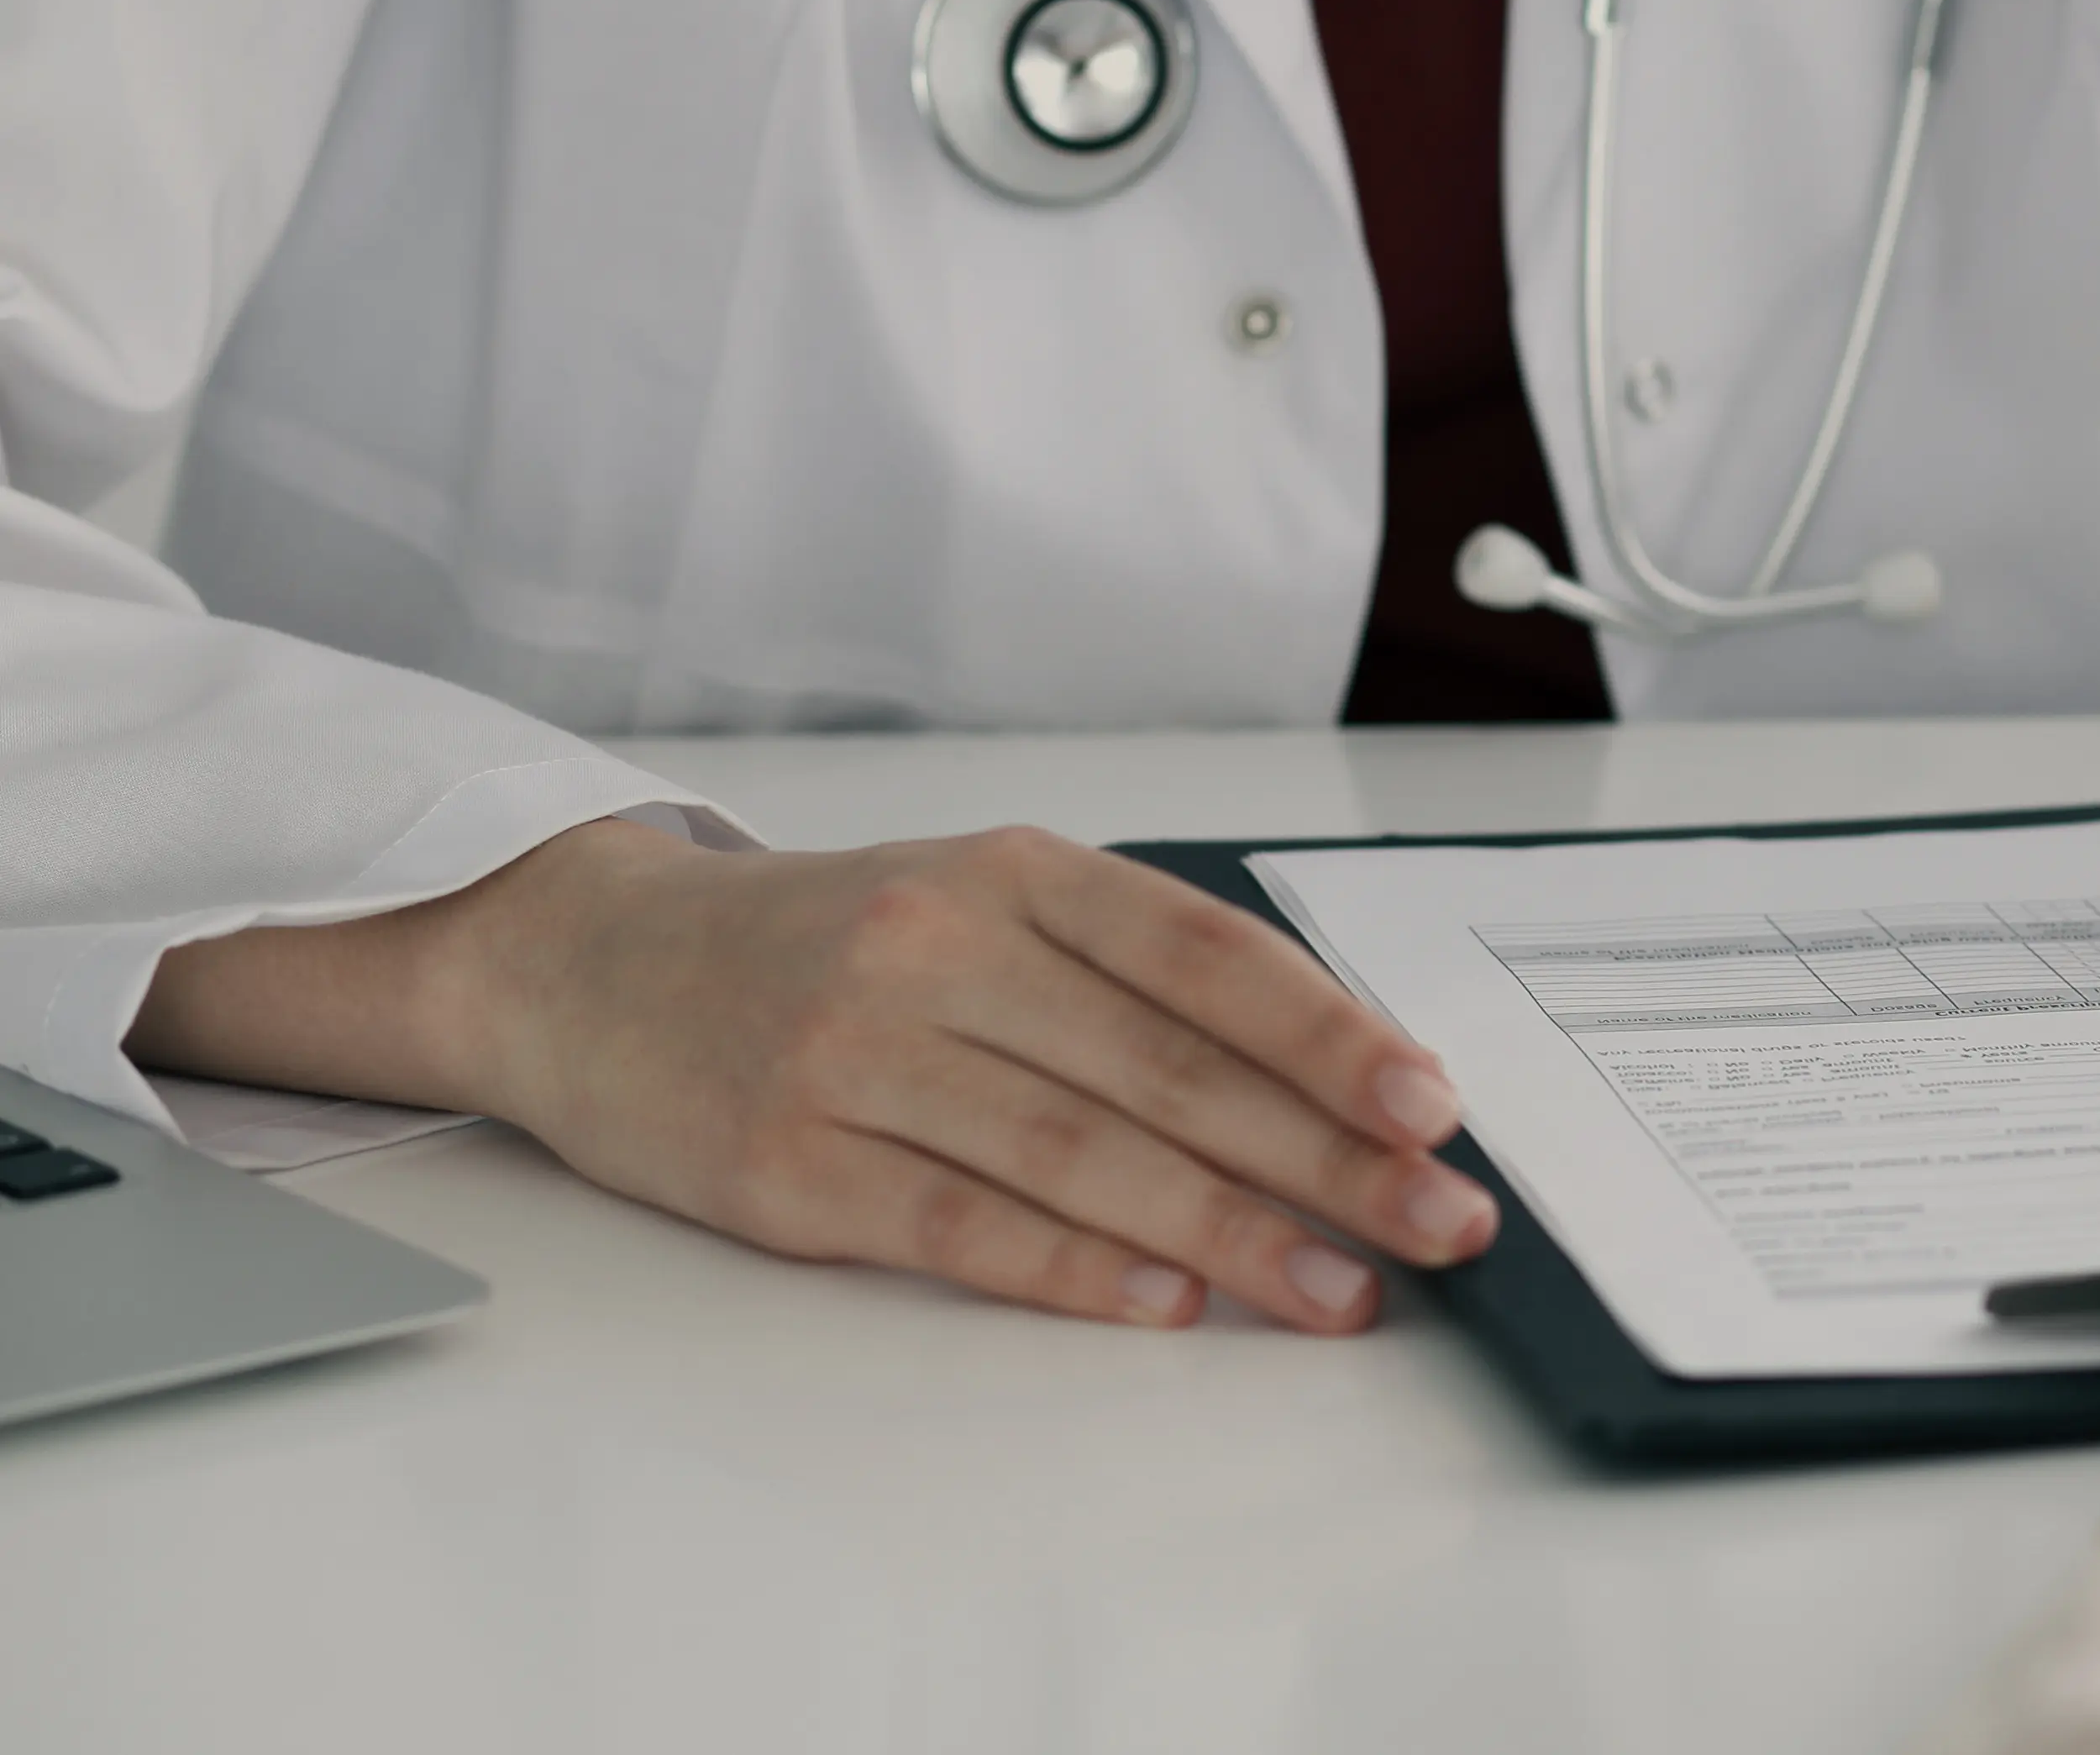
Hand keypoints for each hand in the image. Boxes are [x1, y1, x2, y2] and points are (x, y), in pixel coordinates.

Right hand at [139, 819, 1497, 1332]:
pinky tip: (1165, 1304)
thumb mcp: (982, 901)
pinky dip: (1070, 1268)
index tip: (1428, 1103)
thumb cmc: (829, 940)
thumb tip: (1325, 1073)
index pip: (1206, 954)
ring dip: (1226, 1231)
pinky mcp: (782, 1163)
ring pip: (1078, 1151)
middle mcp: (938, 948)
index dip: (1328, 1032)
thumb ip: (1133, 973)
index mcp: (1012, 873)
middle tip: (1435, 1219)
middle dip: (1323, 1154)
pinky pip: (954, 1222)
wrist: (586, 961)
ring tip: (1335, 1289)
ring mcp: (854, 1056)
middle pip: (1166, 1065)